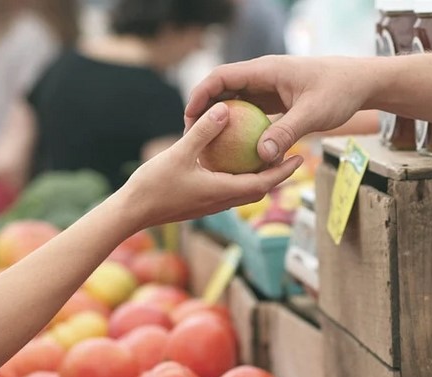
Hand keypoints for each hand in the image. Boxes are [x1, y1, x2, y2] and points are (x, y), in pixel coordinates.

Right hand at [124, 102, 302, 229]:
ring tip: (267, 156)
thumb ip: (203, 132)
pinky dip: (238, 176)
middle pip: (259, 189)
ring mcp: (211, 204)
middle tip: (292, 155)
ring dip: (259, 176)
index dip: (284, 171)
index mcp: (223, 192)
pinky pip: (228, 188)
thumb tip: (225, 109)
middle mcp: (221, 201)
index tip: (300, 157)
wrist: (131, 213)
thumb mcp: (179, 153)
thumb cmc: (153, 185)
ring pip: (244, 190)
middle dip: (278, 174)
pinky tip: (232, 160)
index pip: (264, 183)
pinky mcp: (200, 202)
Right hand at [185, 56, 372, 163]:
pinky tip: (237, 150)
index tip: (189, 117)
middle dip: (205, 110)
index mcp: (266, 70)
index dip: (201, 95)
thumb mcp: (313, 114)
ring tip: (208, 145)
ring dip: (222, 121)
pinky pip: (252, 113)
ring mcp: (269, 88)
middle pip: (224, 89)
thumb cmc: (339, 92)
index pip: (222, 77)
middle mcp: (263, 77)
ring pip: (237, 102)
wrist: (360, 83)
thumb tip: (262, 156)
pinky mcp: (277, 100)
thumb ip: (286, 133)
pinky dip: (242, 128)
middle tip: (192, 136)